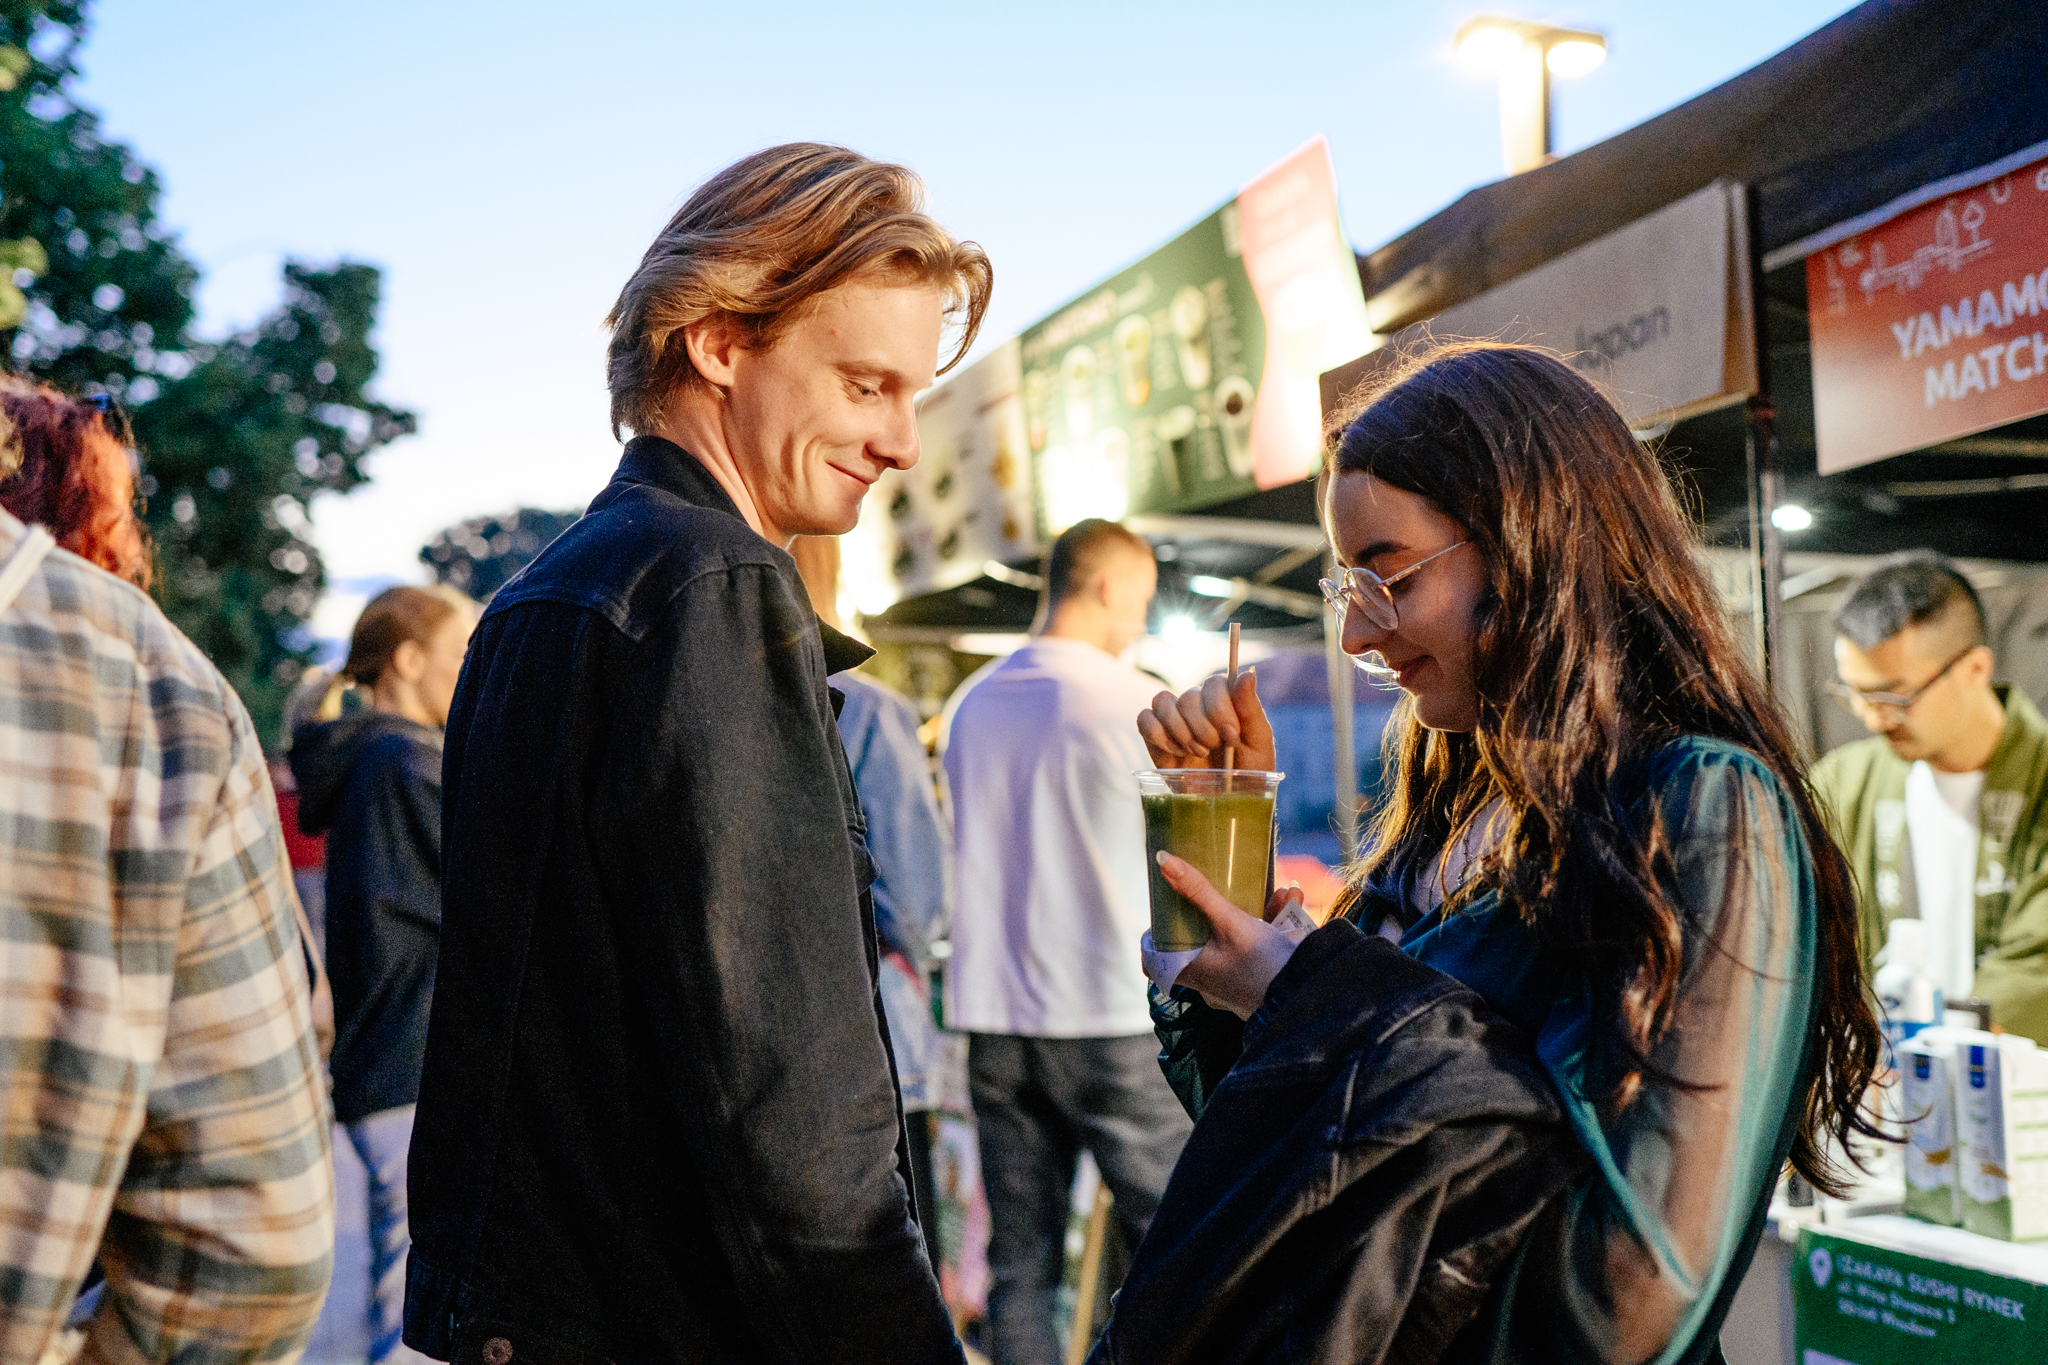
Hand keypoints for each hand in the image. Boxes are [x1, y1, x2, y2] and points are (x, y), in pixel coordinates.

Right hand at [1137, 668, 1275, 771]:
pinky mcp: (1156, 739)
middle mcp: (1199, 707)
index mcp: (1227, 703)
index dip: (1219, 706)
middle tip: (1212, 749)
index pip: (1214, 683)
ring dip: (1179, 729)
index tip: (1230, 735)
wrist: (1227, 807)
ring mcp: (1175, 721)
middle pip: (1188, 695)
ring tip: (1195, 753)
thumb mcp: (1258, 745)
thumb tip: (1248, 672)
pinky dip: (1157, 733)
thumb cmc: (1249, 776)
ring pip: (1162, 701)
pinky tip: (1175, 753)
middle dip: (1201, 726)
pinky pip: (1144, 719)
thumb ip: (1251, 708)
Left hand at [1157, 850, 1303, 1019]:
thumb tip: (1163, 861)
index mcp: (1193, 972)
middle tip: (1217, 890)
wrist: (1307, 996)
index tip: (1165, 914)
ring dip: (1257, 911)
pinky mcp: (1262, 976)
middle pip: (1200, 941)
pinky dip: (1275, 924)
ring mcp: (1238, 980)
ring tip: (1279, 893)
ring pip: (1238, 938)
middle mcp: (1211, 980)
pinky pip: (1262, 946)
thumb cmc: (1262, 966)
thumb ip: (1198, 891)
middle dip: (1216, 909)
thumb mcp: (1229, 922)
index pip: (1156, 961)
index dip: (1156, 938)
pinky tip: (1293, 902)